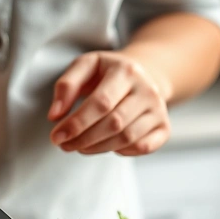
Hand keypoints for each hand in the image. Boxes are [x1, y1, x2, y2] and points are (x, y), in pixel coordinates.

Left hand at [48, 51, 170, 155]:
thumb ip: (66, 86)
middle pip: (114, 123)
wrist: (144, 74)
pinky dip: (122, 152)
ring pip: (126, 138)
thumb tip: (55, 115)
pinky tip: (106, 145)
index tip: (56, 136)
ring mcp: (159, 109)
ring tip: (79, 146)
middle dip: (84, 139)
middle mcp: (147, 90)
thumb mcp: (85, 66)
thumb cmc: (107, 73)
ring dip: (97, 148)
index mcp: (126, 71)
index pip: (101, 103)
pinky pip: (143, 147)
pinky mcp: (164, 126)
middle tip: (64, 145)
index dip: (76, 123)